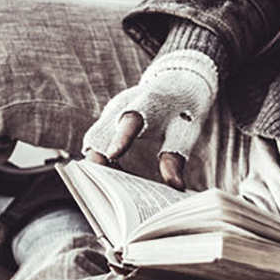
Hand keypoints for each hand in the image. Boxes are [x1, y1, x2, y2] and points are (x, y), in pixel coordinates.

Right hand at [82, 49, 217, 188]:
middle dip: (96, 163)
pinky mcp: (107, 123)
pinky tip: (115, 183)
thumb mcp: (185, 131)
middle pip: (100, 134)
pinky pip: (97, 146)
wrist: (178, 83)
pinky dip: (103, 164)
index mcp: (147, 103)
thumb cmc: (183, 109)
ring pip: (94, 142)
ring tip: (110, 195)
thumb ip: (176, 157)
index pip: (131, 120)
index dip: (121, 138)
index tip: (113, 156)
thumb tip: (175, 187)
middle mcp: (122, 106)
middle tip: (102, 193)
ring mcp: (111, 114)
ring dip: (98, 168)